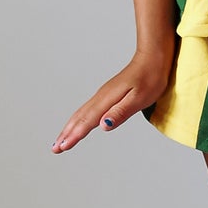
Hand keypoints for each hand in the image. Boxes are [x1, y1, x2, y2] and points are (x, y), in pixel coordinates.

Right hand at [51, 47, 174, 152]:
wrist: (152, 57)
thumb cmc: (150, 78)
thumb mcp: (139, 98)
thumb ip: (121, 112)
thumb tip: (103, 126)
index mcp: (107, 99)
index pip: (87, 121)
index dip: (74, 136)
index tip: (62, 148)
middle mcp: (101, 97)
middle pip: (79, 118)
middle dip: (66, 134)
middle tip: (55, 149)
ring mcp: (103, 95)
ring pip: (81, 113)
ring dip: (69, 127)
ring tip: (61, 140)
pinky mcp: (106, 94)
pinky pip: (87, 109)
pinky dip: (78, 119)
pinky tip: (78, 123)